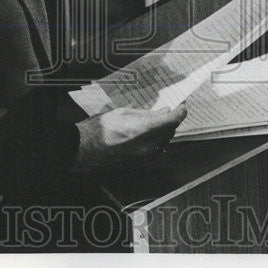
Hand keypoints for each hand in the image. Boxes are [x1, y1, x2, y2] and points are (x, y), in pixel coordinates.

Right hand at [73, 105, 187, 170]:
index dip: (181, 111)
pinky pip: (156, 150)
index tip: (182, 105)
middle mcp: (148, 146)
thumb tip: (162, 112)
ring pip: (164, 142)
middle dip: (171, 120)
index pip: (172, 120)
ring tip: (158, 120)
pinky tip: (151, 134)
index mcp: (145, 130)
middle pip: (170, 131)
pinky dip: (158, 140)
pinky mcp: (139, 163)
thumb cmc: (101, 128)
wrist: (85, 148)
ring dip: (165, 130)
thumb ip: (146, 114)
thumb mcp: (125, 113)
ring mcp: (144, 157)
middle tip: (168, 109)